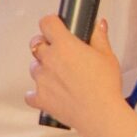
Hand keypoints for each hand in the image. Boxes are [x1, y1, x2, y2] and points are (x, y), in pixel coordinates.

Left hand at [29, 14, 125, 136]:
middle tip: (58, 52)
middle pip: (35, 44)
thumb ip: (99, 38)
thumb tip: (98, 24)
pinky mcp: (40, 98)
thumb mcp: (107, 56)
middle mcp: (48, 60)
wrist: (100, 113)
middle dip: (44, 44)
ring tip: (60, 76)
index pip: (46, 23)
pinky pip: (30, 94)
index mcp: (64, 45)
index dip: (51, 23)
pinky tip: (49, 94)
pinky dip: (36, 93)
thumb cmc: (105, 84)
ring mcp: (41, 80)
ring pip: (33, 67)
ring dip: (43, 68)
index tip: (56, 26)